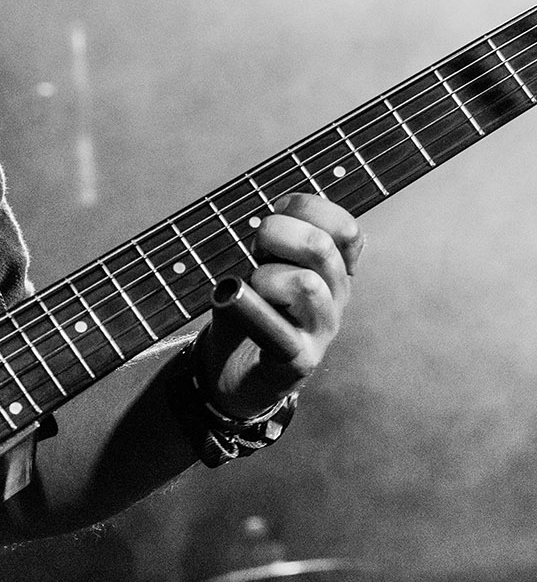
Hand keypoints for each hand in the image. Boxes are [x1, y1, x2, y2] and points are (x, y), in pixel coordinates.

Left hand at [196, 192, 362, 418]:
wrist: (236, 372)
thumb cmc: (252, 311)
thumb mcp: (265, 265)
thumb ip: (278, 241)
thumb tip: (279, 214)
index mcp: (333, 270)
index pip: (345, 228)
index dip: (306, 209)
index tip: (276, 214)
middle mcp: (336, 298)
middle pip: (321, 247)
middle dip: (276, 234)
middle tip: (256, 251)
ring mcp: (321, 330)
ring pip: (306, 285)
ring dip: (266, 277)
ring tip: (253, 288)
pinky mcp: (298, 360)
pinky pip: (282, 332)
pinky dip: (256, 314)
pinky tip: (240, 305)